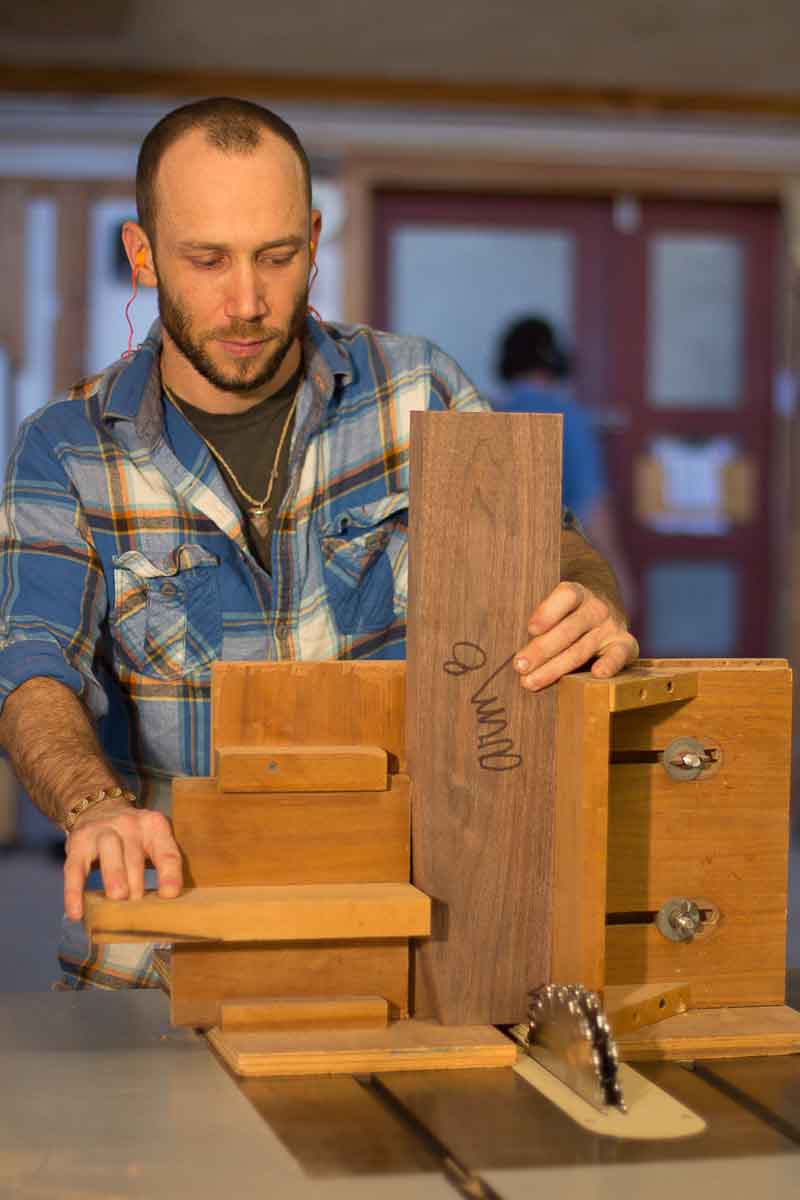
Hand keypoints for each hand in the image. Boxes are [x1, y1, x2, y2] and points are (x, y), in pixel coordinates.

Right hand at [63, 799, 182, 921]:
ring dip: (114, 875)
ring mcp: (101, 831)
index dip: (169, 873)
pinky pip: (74, 868)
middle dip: (136, 879)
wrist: (98, 808)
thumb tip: (167, 902)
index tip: (170, 894)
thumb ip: (162, 864)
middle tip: (138, 904)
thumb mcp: (152, 840)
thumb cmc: (132, 837)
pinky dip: (74, 891)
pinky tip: (76, 912)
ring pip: (109, 850)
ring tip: (118, 898)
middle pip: (134, 853)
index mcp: (154, 826)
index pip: (166, 851)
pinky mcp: (78, 843)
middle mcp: (129, 824)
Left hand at [513, 581, 638, 691]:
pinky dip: (611, 664)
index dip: (548, 611)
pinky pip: (620, 655)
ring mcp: (611, 627)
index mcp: (577, 591)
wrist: (603, 604)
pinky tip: (597, 674)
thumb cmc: (565, 610)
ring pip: (581, 649)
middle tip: (519, 666)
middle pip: (568, 629)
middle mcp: (596, 608)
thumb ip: (536, 616)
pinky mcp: (625, 645)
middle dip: (541, 650)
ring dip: (556, 668)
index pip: (565, 596)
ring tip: (531, 682)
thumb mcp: (554, 603)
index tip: (531, 629)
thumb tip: (497, 633)